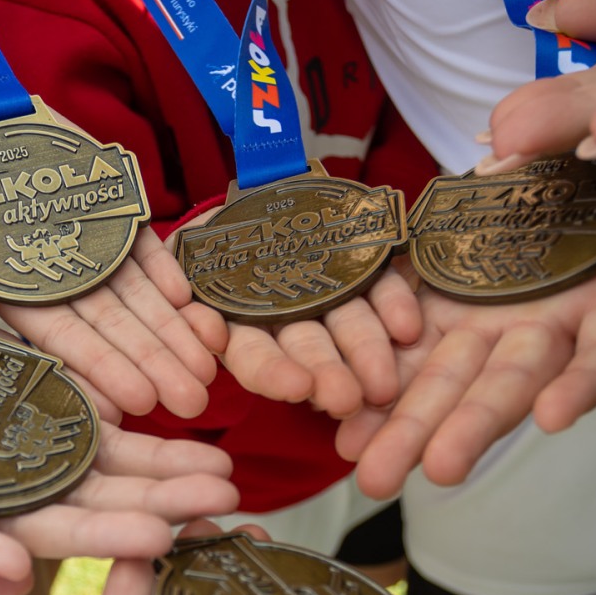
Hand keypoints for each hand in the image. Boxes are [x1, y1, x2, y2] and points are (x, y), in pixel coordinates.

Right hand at [0, 90, 226, 419]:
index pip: (55, 340)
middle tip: (192, 401)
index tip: (134, 404)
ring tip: (208, 363)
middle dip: (151, 361)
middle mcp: (46, 273)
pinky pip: (138, 241)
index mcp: (1, 289)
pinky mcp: (97, 200)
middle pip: (108, 324)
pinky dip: (165, 269)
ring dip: (171, 327)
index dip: (95, 370)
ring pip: (132, 291)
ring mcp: (76, 237)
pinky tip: (192, 302)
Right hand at [171, 212, 423, 418]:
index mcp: (238, 321)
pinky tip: (408, 327)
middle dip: (327, 372)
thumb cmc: (212, 236)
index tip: (297, 388)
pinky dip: (394, 304)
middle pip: (308, 348)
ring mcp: (326, 292)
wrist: (252, 195)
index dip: (274, 372)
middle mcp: (286, 317)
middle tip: (349, 399)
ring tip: (384, 385)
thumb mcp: (187, 259)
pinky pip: (380, 283)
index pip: (255, 356)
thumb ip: (193, 300)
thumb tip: (206, 331)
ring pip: (347, 324)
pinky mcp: (362, 264)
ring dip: (366, 351)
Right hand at [337, 183, 595, 498]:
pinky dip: (581, 386)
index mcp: (455, 306)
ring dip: (479, 424)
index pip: (406, 363)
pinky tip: (554, 417)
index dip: (375, 400)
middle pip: (454, 384)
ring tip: (443, 468)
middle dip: (415, 431)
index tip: (343, 441)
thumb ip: (420, 237)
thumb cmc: (538, 194)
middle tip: (376, 481)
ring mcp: (561, 322)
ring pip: (515, 380)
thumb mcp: (458, 213)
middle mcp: (502, 325)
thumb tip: (345, 262)